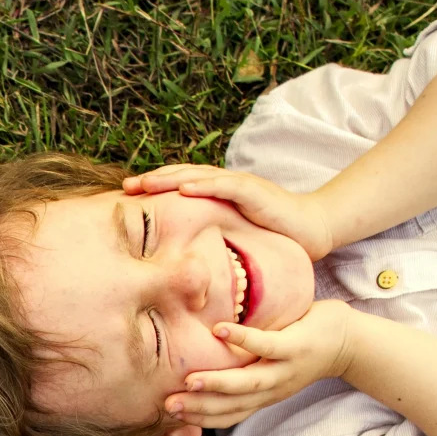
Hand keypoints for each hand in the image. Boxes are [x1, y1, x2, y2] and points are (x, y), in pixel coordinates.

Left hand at [122, 165, 334, 259]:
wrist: (311, 231)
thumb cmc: (271, 237)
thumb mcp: (231, 237)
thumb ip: (209, 239)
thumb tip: (182, 259)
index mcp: (217, 194)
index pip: (180, 186)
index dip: (154, 189)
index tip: (126, 198)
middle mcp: (225, 184)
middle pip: (182, 176)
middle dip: (153, 180)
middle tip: (126, 187)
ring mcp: (239, 185)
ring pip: (198, 176)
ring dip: (170, 179)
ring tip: (145, 184)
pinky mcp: (254, 192)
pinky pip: (225, 186)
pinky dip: (203, 185)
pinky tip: (183, 188)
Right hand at [167, 299, 358, 431]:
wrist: (349, 342)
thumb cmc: (302, 351)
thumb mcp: (271, 370)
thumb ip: (244, 371)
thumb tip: (207, 363)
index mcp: (263, 396)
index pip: (227, 415)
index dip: (199, 419)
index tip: (170, 416)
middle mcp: (273, 389)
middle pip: (232, 405)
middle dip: (199, 407)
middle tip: (169, 406)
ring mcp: (285, 369)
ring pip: (249, 383)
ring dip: (219, 383)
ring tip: (190, 380)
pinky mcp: (296, 347)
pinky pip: (267, 345)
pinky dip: (243, 340)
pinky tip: (219, 331)